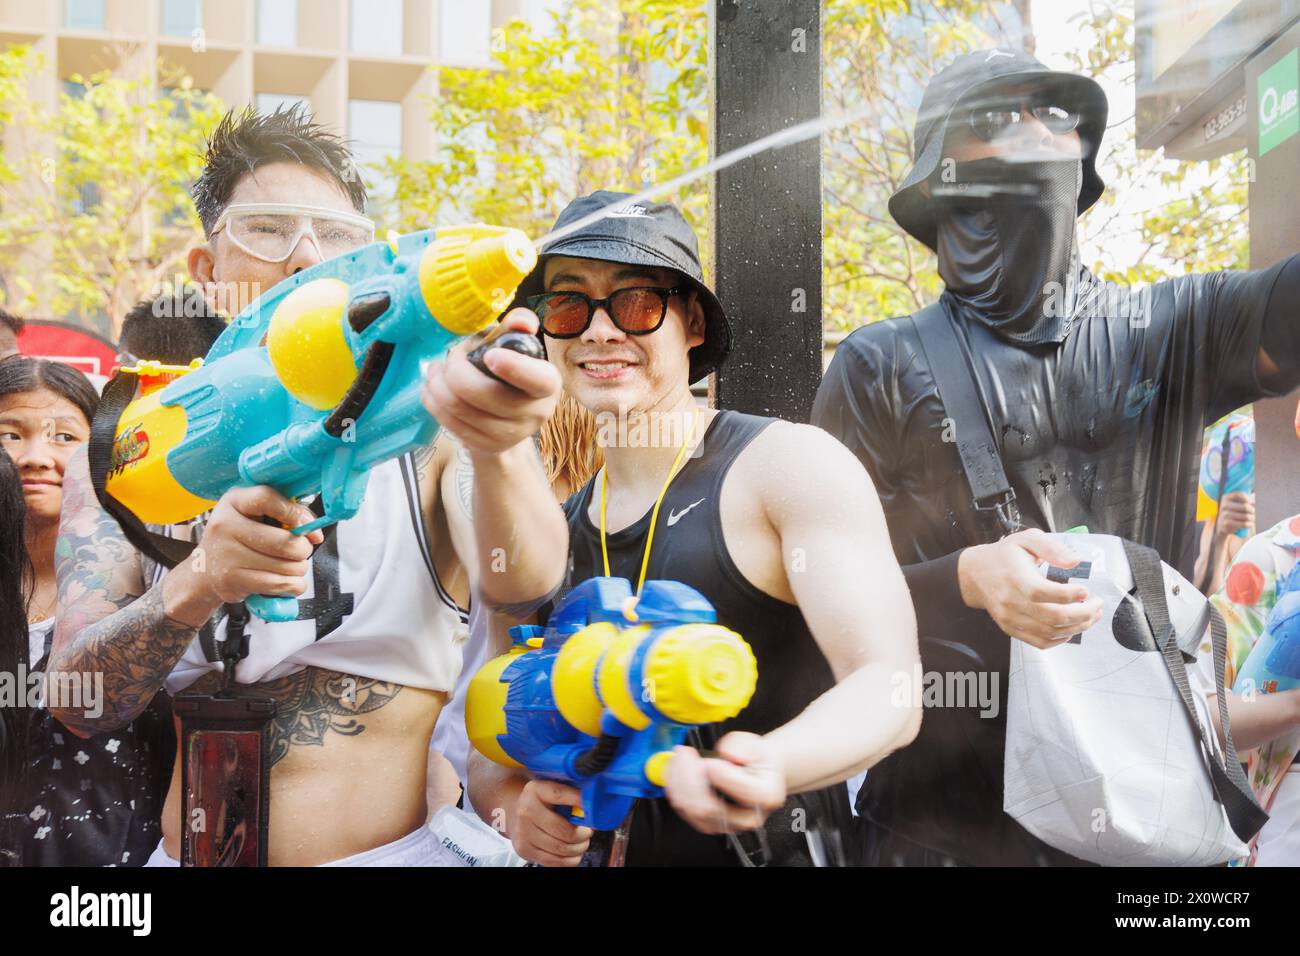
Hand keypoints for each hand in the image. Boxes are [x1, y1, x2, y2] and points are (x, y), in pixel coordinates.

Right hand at [166, 486, 322, 625]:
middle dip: (303, 550)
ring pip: (288, 567)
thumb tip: (314, 533)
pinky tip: (284, 580)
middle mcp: (226, 525)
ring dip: (298, 569)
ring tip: (288, 565)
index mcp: (234, 501)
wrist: (205, 568)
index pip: (267, 499)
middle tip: (299, 551)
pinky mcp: (232, 579)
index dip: (294, 513)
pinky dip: (292, 585)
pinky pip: (280, 585)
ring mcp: (227, 554)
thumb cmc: (241, 537)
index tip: (308, 526)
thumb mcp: (257, 514)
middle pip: (286, 542)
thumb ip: (289, 512)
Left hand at [421, 309, 560, 455]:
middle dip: (455, 369)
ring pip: (459, 407)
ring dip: (437, 383)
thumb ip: (519, 326)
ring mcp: (509, 434)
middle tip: (450, 356)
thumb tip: (520, 321)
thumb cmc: (511, 373)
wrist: (510, 419)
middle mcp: (534, 414)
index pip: (538, 380)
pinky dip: (433, 401)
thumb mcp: (519, 347)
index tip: (491, 355)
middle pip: (483, 393)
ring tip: (436, 370)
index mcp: (547, 385)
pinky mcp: (485, 445)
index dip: (514, 368)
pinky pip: (448, 422)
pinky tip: (432, 388)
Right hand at [509, 780, 591, 866]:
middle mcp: (526, 811)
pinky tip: (572, 852)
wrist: (515, 813)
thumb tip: (592, 802)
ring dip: (578, 848)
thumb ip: (570, 793)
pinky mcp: (524, 850)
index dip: (579, 801)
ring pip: (560, 848)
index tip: (593, 808)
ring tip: (582, 842)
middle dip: (583, 834)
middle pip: (563, 830)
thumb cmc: (540, 802)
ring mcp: (523, 833)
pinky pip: (553, 861)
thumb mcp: (551, 789)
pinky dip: (569, 860)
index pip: (560, 794)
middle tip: (588, 832)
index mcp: (535, 790)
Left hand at [663, 732, 785, 835]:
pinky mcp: (709, 823)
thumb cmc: (755, 758)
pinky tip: (676, 771)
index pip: (738, 790)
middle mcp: (747, 816)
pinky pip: (684, 810)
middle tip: (686, 753)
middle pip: (708, 807)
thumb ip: (741, 746)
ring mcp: (727, 824)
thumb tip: (729, 755)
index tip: (707, 759)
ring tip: (680, 758)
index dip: (717, 773)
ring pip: (692, 810)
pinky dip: (676, 788)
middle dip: (689, 777)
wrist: (757, 769)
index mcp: (764, 795)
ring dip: (679, 781)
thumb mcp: (753, 743)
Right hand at [957, 528, 1103, 648]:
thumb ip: (1051, 547)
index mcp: (1015, 578)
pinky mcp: (1011, 628)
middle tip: (1097, 605)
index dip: (1068, 595)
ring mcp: (1010, 618)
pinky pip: (1040, 642)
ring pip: (1050, 633)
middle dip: (1083, 614)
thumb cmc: (1004, 556)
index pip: (1043, 592)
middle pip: (1052, 617)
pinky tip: (1072, 627)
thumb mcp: (1026, 540)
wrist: (975, 575)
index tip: (1085, 590)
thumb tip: (1075, 561)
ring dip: (1077, 627)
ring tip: (1091, 616)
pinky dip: (1061, 638)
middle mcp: (1011, 601)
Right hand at [1218, 492, 1254, 537]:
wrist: (1222, 525)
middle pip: (1245, 506)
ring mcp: (1224, 514)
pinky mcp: (1226, 523)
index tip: (1250, 503)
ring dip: (1252, 518)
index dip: (1248, 499)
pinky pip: (1243, 524)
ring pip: (1246, 516)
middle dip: (1252, 510)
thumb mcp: (1237, 504)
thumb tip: (1255, 503)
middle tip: (1253, 512)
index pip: (1240, 495)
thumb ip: (1246, 501)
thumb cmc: (1234, 511)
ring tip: (1252, 518)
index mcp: (1226, 497)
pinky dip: (1249, 524)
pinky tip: (1250, 524)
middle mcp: (1224, 505)